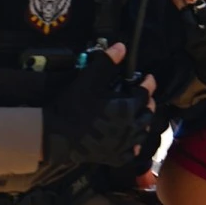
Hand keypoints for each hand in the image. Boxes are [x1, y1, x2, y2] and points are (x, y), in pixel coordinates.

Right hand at [42, 43, 155, 166]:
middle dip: (147, 103)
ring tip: (139, 116)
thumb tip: (121, 47)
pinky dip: (134, 146)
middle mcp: (131, 127)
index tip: (148, 78)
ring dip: (142, 123)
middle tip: (143, 96)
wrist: (57, 135)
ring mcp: (124, 145)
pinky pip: (131, 153)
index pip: (145, 93)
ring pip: (142, 134)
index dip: (148, 84)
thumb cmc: (74, 105)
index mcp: (128, 108)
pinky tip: (131, 142)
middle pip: (147, 114)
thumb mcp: (89, 79)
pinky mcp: (115, 157)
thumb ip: (107, 62)